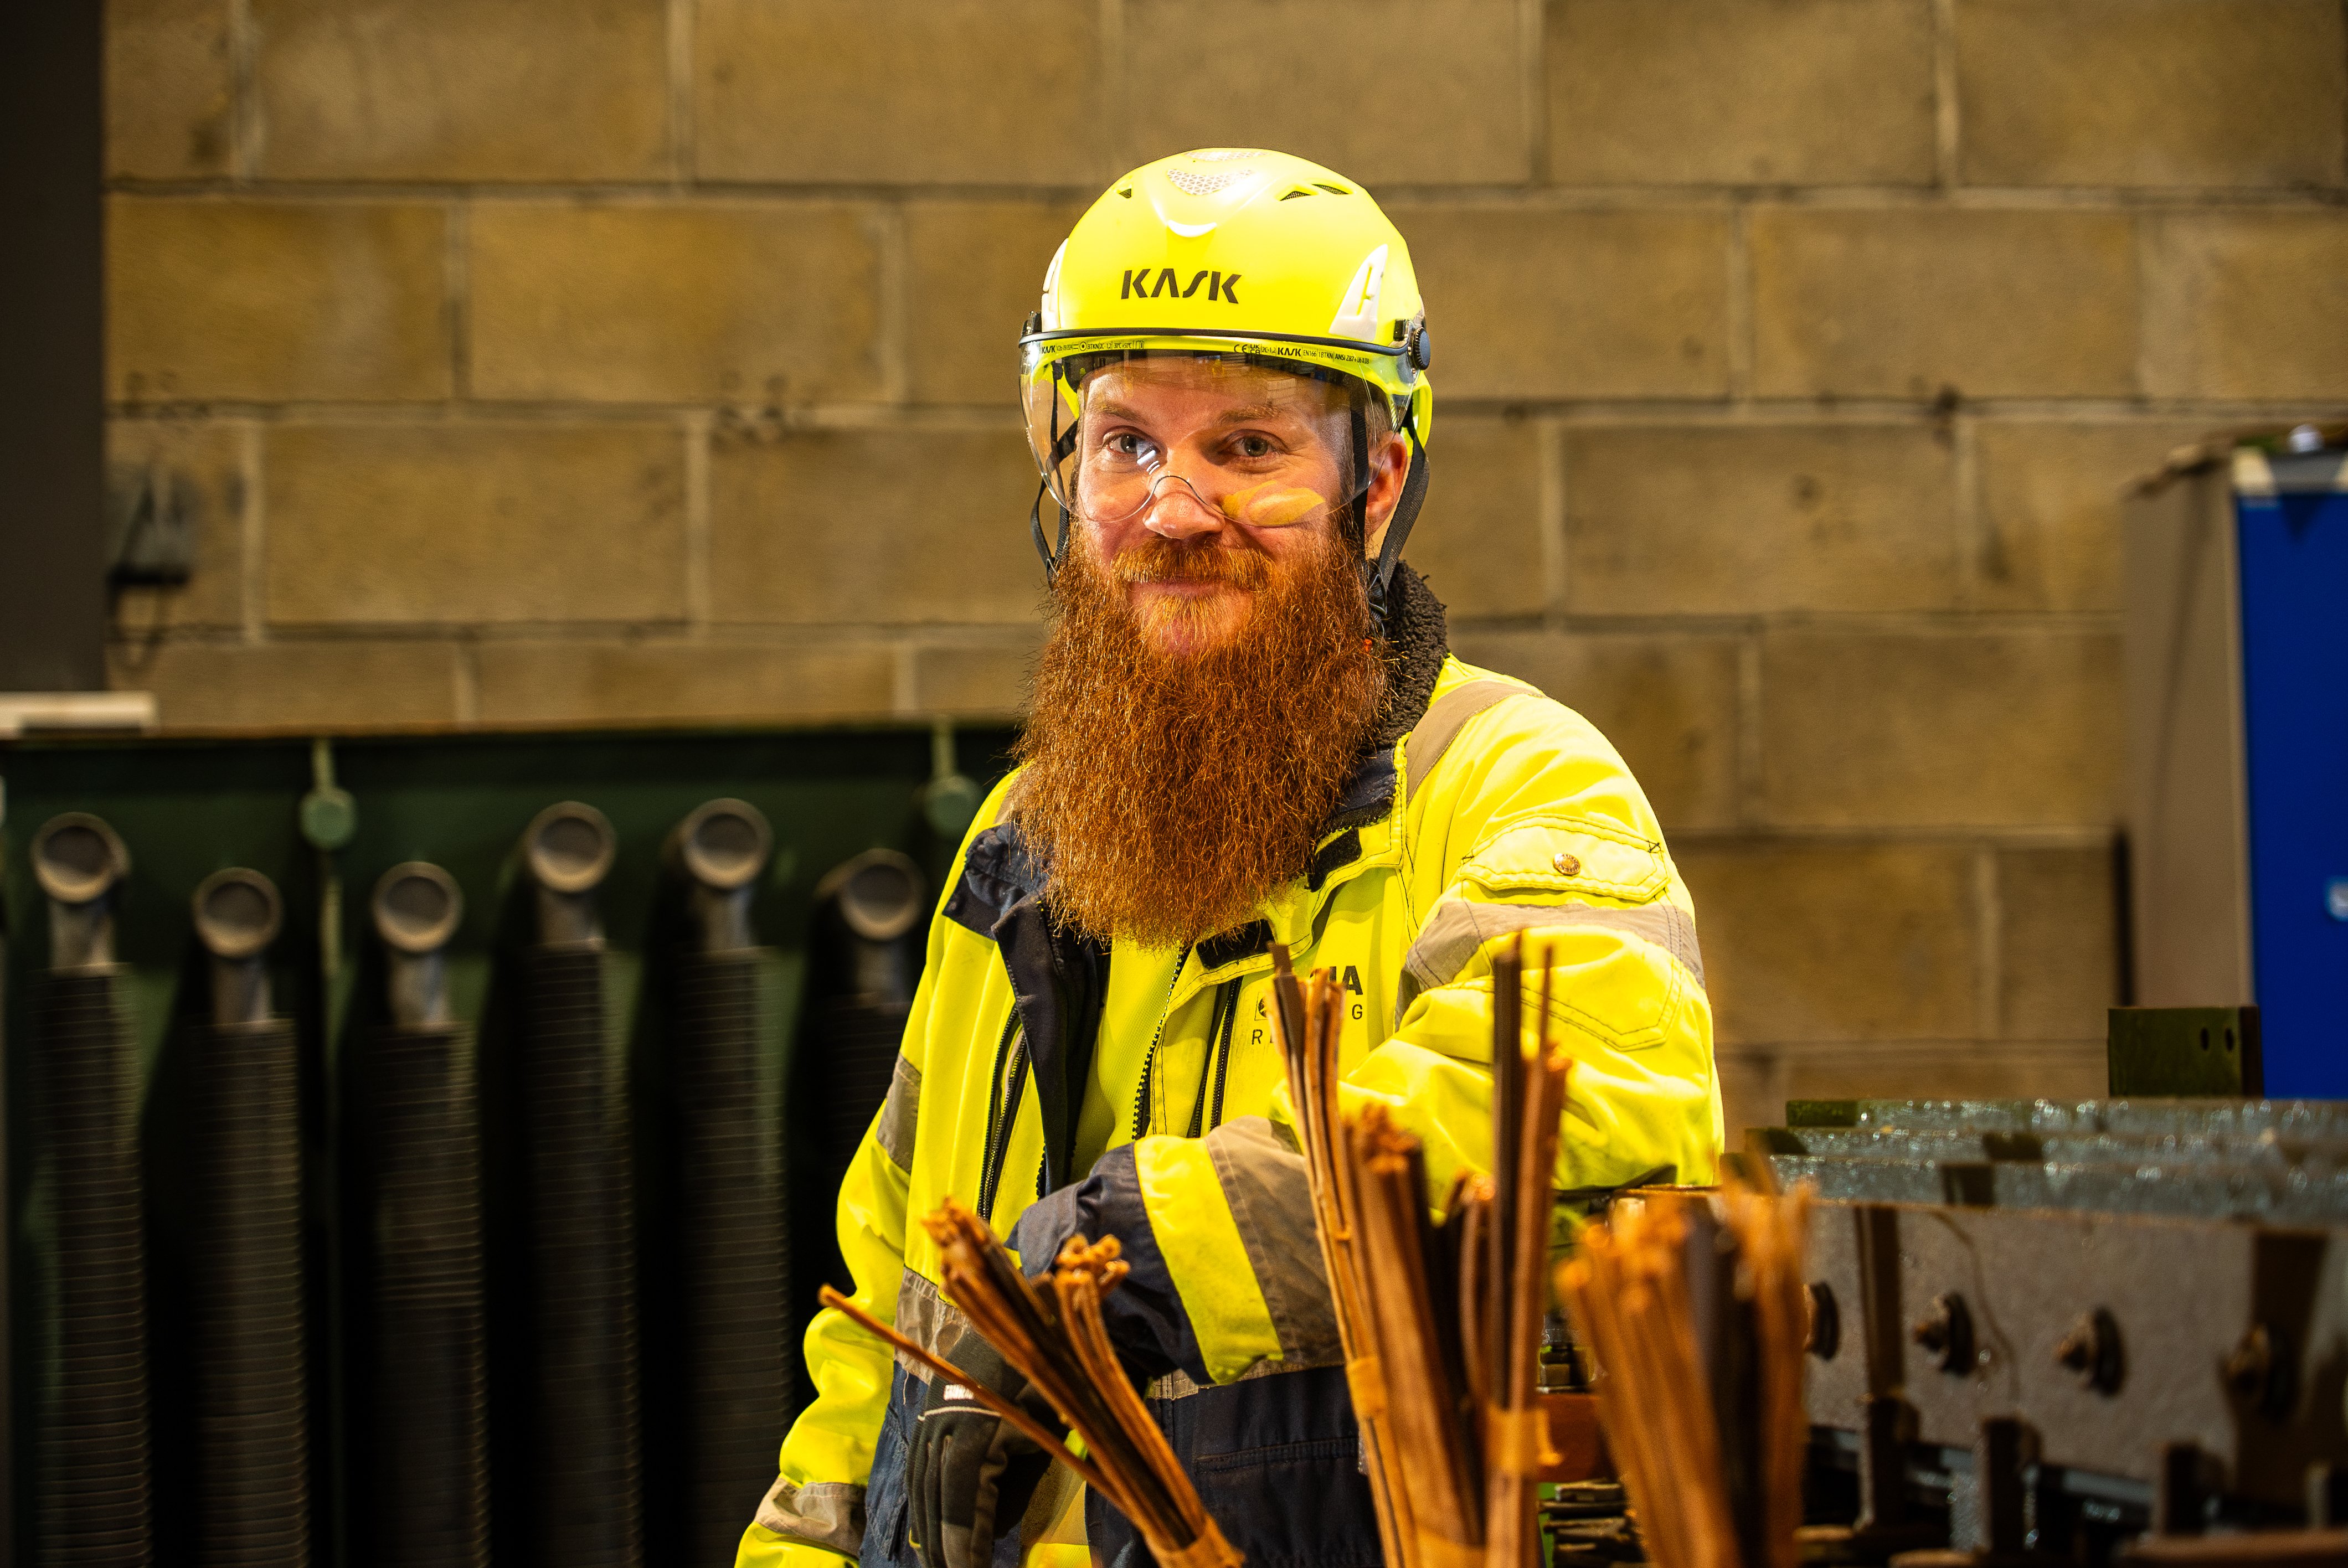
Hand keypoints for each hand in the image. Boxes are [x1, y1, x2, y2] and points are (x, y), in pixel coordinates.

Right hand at [905, 1340, 1060, 1567]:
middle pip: (935, 1499)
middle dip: (943, 1547)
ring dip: (927, 1531)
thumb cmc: (1045, 1364)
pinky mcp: (929, 1418)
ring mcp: (933, 1419)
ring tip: (938, 1567)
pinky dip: (921, 1505)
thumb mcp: (1051, 1411)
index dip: (963, 1541)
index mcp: (979, 1423)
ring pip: (921, 1487)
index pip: (961, 1497)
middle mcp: (946, 1424)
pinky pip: (918, 1471)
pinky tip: (926, 1534)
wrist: (1011, 1309)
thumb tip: (994, 1524)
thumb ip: (1025, 1471)